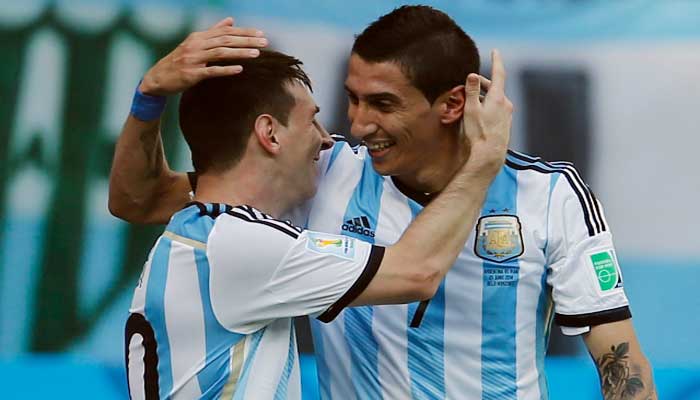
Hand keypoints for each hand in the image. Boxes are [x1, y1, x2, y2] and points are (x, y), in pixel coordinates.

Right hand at [140, 17, 266, 95]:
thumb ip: (213, 32)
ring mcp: (193, 59)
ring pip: (221, 53)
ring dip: (240, 52)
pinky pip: (211, 71)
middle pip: (226, 40)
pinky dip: (226, 69)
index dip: (244, 32)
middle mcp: (196, 45)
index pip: (225, 31)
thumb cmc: (179, 61)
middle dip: (247, 40)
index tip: (261, 34)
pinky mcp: (191, 74)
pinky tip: (239, 69)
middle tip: (265, 42)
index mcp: (198, 37)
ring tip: (257, 53)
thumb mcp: (195, 43)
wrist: (157, 78)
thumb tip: (230, 20)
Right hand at [460, 49, 512, 176]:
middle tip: (469, 84)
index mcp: (498, 97)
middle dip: (482, 83)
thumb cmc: (478, 132)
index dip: (496, 60)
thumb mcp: (471, 110)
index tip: (495, 50)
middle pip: (494, 87)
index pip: (499, 73)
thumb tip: (472, 74)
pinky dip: (488, 106)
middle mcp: (506, 104)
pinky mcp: (505, 124)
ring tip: (470, 102)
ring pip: (495, 99)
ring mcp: (507, 115)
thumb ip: (471, 91)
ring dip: (483, 96)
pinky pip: (497, 109)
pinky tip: (478, 115)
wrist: (489, 155)